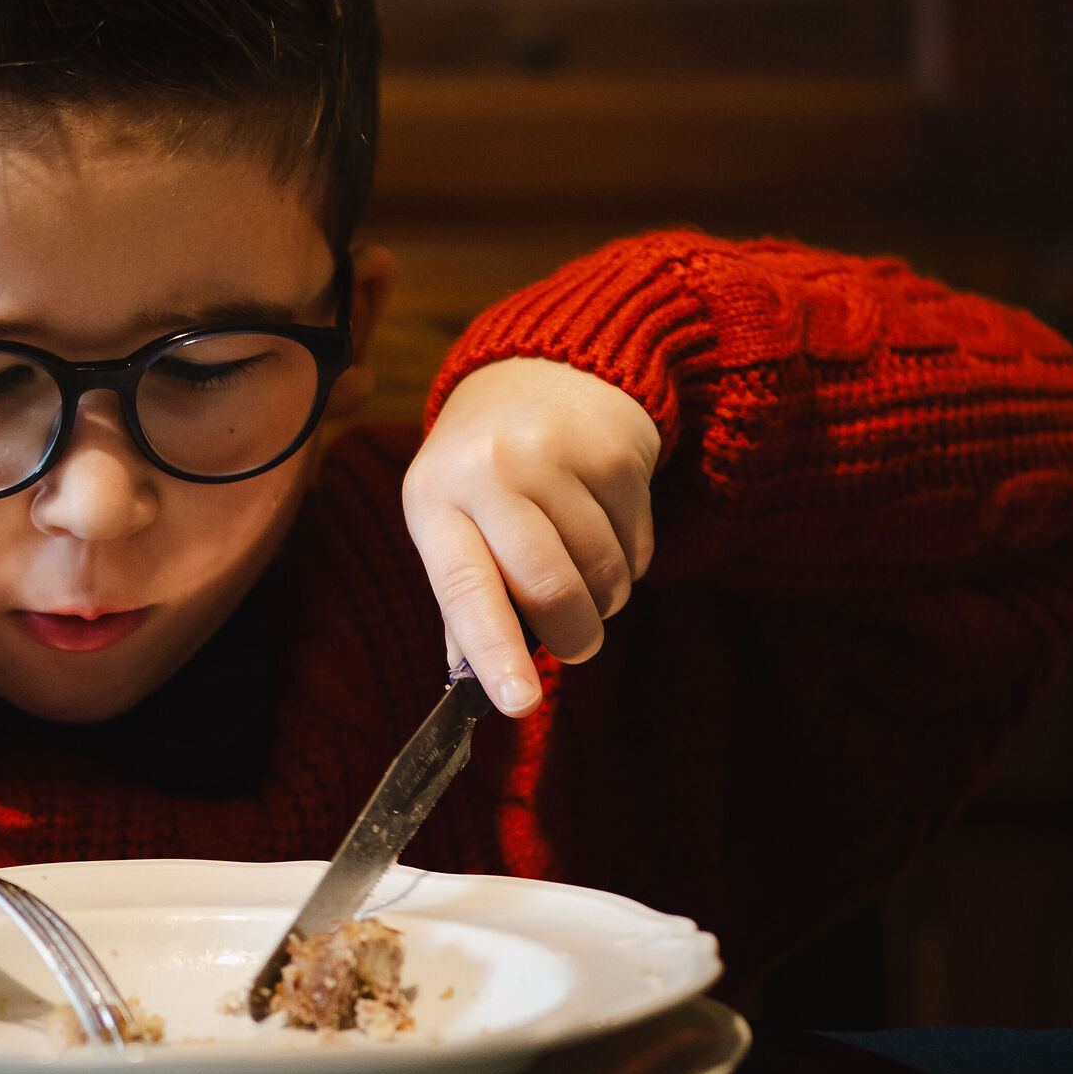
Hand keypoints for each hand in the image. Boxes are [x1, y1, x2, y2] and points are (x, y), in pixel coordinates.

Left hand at [402, 358, 660, 715]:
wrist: (542, 370)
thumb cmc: (487, 468)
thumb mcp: (451, 518)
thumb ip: (464, 599)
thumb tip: (477, 681)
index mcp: (434, 496)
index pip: (464, 586)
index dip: (494, 650)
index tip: (518, 703)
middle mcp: (490, 470)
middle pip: (550, 588)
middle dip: (574, 636)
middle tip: (577, 644)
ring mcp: (556, 455)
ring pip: (604, 575)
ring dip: (605, 598)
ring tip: (584, 567)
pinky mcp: (616, 452)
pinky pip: (638, 547)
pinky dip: (629, 560)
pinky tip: (605, 524)